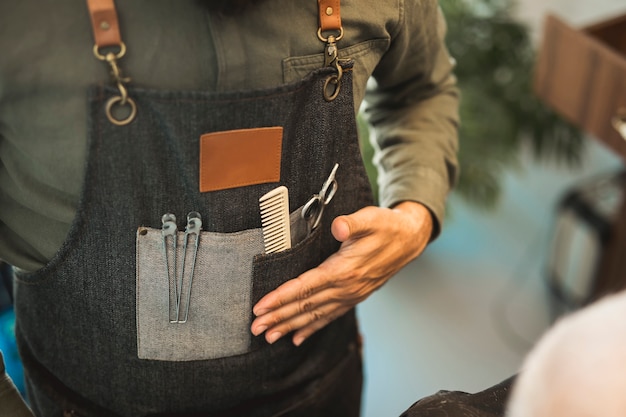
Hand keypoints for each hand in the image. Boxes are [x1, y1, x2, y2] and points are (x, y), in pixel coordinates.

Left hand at [250, 201, 433, 345]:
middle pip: (305, 306)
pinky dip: (312, 328)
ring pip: (315, 315)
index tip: (260, 307)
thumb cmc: (386, 226)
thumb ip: (352, 224)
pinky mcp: (354, 297)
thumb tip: (339, 227)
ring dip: (290, 326)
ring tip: (269, 337)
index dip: (281, 298)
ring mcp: (351, 296)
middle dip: (278, 317)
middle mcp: (346, 288)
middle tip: (254, 328)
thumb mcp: (371, 218)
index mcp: (345, 270)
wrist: (409, 240)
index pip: (306, 287)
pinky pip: (329, 317)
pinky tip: (297, 338)